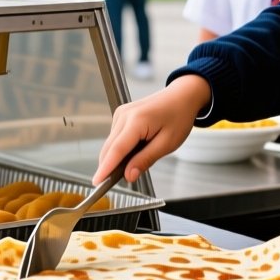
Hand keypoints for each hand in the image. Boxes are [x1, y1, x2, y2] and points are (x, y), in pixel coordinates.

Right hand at [93, 75, 209, 184]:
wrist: (182, 96)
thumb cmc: (179, 116)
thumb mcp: (167, 143)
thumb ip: (146, 160)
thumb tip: (129, 175)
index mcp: (137, 120)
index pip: (117, 149)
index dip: (106, 168)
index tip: (97, 182)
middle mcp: (124, 115)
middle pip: (110, 148)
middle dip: (111, 166)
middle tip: (123, 180)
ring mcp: (121, 114)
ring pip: (111, 144)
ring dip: (118, 157)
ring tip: (140, 157)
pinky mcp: (121, 115)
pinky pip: (115, 138)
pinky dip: (121, 148)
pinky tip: (137, 148)